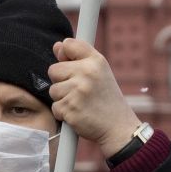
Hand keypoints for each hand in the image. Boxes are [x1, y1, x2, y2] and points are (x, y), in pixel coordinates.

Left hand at [48, 39, 139, 155]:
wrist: (117, 126)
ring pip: (53, 90)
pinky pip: (55, 107)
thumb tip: (57, 46)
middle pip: (54, 70)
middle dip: (61, 81)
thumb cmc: (106, 98)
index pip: (69, 45)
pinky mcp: (70, 108)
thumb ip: (78, 58)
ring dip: (62, 98)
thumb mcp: (99, 73)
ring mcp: (77, 91)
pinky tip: (78, 113)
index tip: (73, 66)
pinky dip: (63, 113)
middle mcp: (87, 73)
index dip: (65, 55)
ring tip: (80, 102)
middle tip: (79, 90)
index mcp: (96, 61)